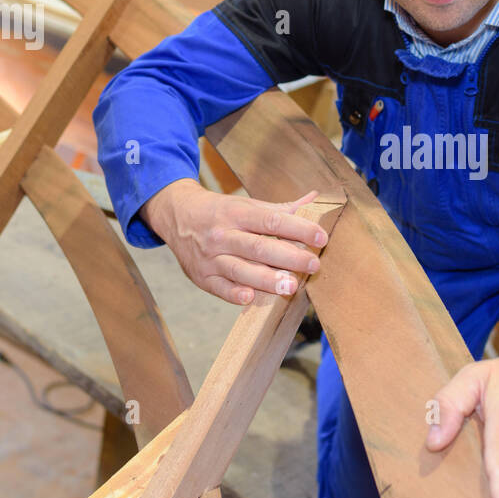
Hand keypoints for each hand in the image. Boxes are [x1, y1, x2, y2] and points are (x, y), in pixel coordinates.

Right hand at [142, 178, 327, 304]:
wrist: (177, 215)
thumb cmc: (221, 212)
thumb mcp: (248, 205)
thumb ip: (282, 208)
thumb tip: (315, 199)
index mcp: (237, 213)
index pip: (272, 221)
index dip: (298, 229)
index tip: (321, 237)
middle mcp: (223, 234)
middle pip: (258, 247)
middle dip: (288, 257)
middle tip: (314, 264)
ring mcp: (211, 257)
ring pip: (239, 269)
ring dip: (266, 279)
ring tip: (291, 286)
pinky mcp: (202, 276)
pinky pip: (218, 287)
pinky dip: (233, 293)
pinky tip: (250, 298)